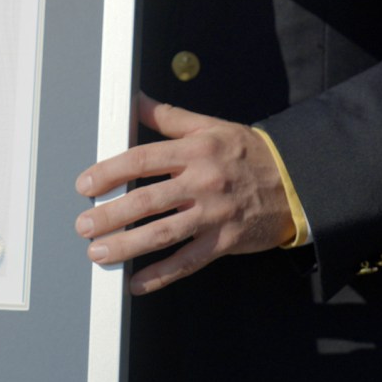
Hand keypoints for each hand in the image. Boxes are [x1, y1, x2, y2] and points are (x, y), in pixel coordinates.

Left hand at [74, 94, 294, 293]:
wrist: (298, 182)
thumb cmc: (248, 153)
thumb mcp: (210, 127)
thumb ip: (169, 117)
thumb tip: (135, 99)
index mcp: (195, 151)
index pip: (141, 160)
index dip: (109, 173)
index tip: (85, 184)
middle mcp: (202, 182)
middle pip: (146, 201)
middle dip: (109, 215)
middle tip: (83, 225)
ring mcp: (214, 215)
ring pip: (162, 234)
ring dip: (126, 246)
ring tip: (98, 253)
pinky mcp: (225, 242)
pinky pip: (187, 262)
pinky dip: (160, 275)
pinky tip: (136, 283)